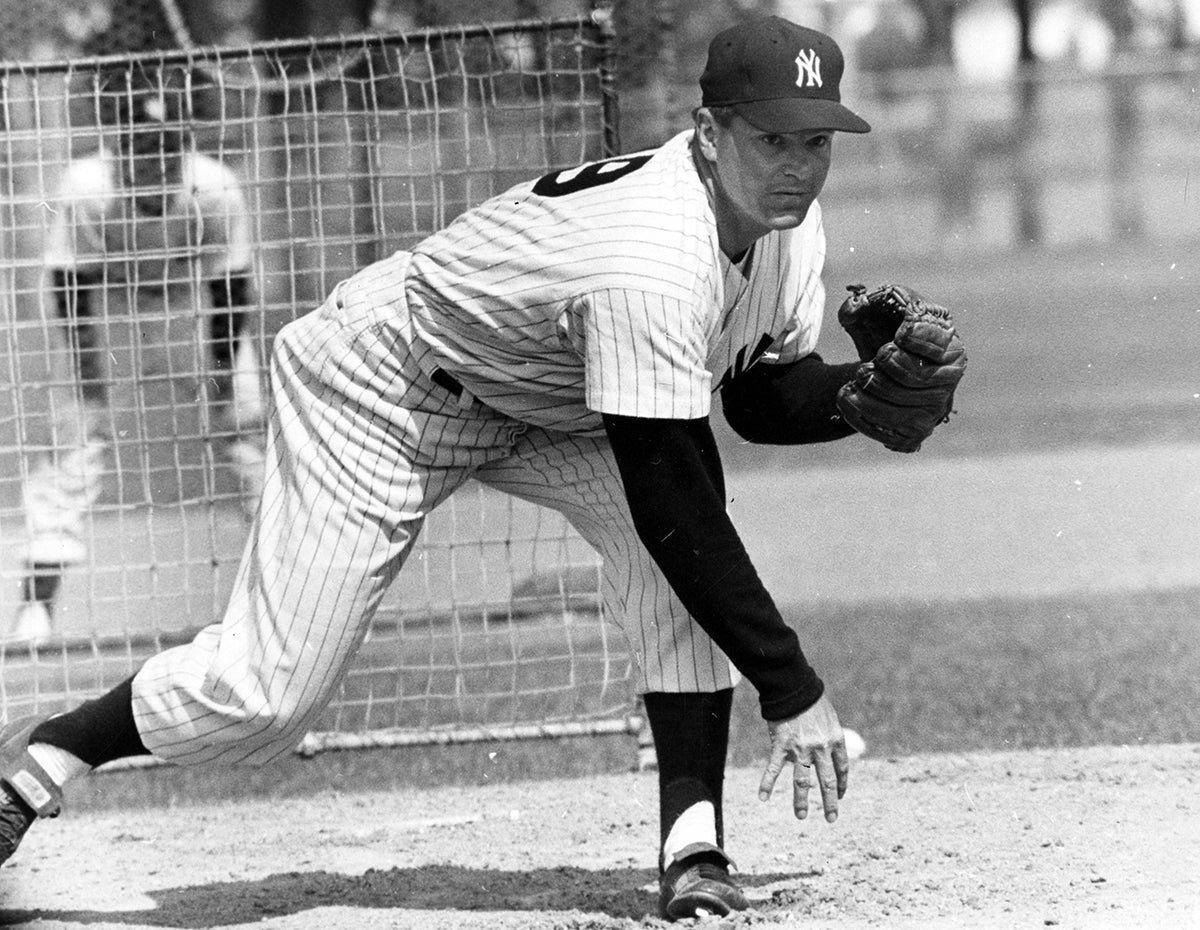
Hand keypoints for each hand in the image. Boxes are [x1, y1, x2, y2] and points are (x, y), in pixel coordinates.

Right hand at [758, 693, 849, 822]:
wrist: (793, 687)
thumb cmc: (812, 700)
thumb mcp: (830, 718)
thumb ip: (830, 737)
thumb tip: (829, 753)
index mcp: (835, 740)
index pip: (842, 769)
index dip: (841, 785)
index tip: (840, 795)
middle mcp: (820, 748)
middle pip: (827, 782)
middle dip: (830, 802)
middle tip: (832, 818)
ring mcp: (800, 749)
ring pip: (802, 781)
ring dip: (801, 801)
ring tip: (802, 816)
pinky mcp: (781, 745)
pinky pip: (773, 768)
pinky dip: (767, 783)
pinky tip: (762, 797)